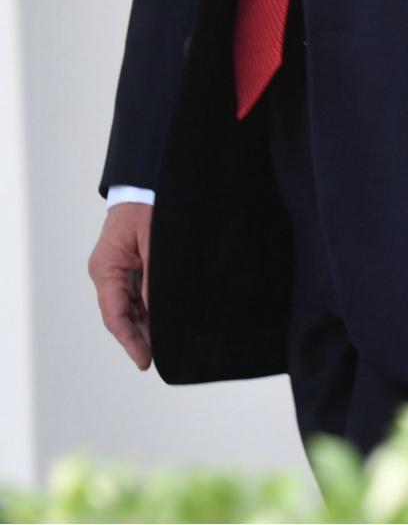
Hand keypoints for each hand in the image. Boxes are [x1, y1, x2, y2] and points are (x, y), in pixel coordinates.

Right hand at [89, 202, 152, 369]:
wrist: (145, 185)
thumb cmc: (148, 206)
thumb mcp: (155, 241)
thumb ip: (155, 276)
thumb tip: (158, 308)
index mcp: (106, 268)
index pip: (115, 315)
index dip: (130, 340)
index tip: (144, 360)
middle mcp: (108, 273)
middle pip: (121, 315)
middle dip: (139, 338)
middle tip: (158, 359)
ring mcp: (118, 270)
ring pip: (130, 307)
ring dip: (145, 326)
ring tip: (164, 345)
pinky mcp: (130, 266)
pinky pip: (137, 295)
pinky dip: (149, 309)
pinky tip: (163, 321)